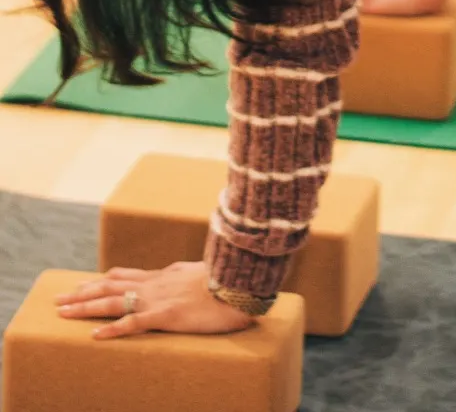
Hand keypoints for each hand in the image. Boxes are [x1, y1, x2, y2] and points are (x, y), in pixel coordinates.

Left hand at [56, 263, 253, 339]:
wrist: (242, 282)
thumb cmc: (229, 280)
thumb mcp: (202, 273)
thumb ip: (187, 274)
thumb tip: (182, 272)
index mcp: (164, 275)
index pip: (124, 275)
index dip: (100, 281)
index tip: (81, 285)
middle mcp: (156, 283)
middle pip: (110, 285)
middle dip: (82, 293)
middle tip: (59, 299)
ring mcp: (159, 298)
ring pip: (114, 301)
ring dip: (86, 308)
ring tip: (63, 314)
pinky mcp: (167, 315)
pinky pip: (133, 323)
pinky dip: (112, 330)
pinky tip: (94, 337)